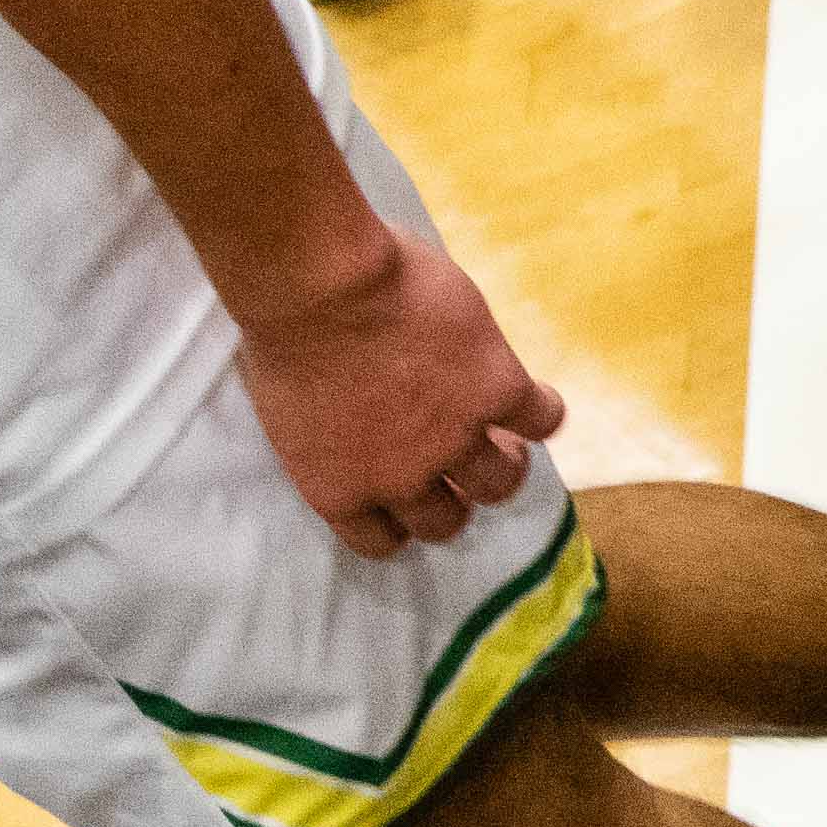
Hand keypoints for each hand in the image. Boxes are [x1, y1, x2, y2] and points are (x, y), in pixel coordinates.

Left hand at [237, 229, 567, 554]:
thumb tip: (356, 426)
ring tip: (506, 437)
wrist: (320, 286)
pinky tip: (532, 394)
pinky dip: (541, 409)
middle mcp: (401, 479)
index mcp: (339, 488)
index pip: (380, 541)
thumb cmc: (284, 329)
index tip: (408, 493)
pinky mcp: (497, 391)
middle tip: (458, 462)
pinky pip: (542, 420)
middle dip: (453, 498)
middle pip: (445, 524)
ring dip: (503, 463)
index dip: (399, 519)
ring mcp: (455, 438)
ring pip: (500, 484)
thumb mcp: (287, 409)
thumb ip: (332, 438)